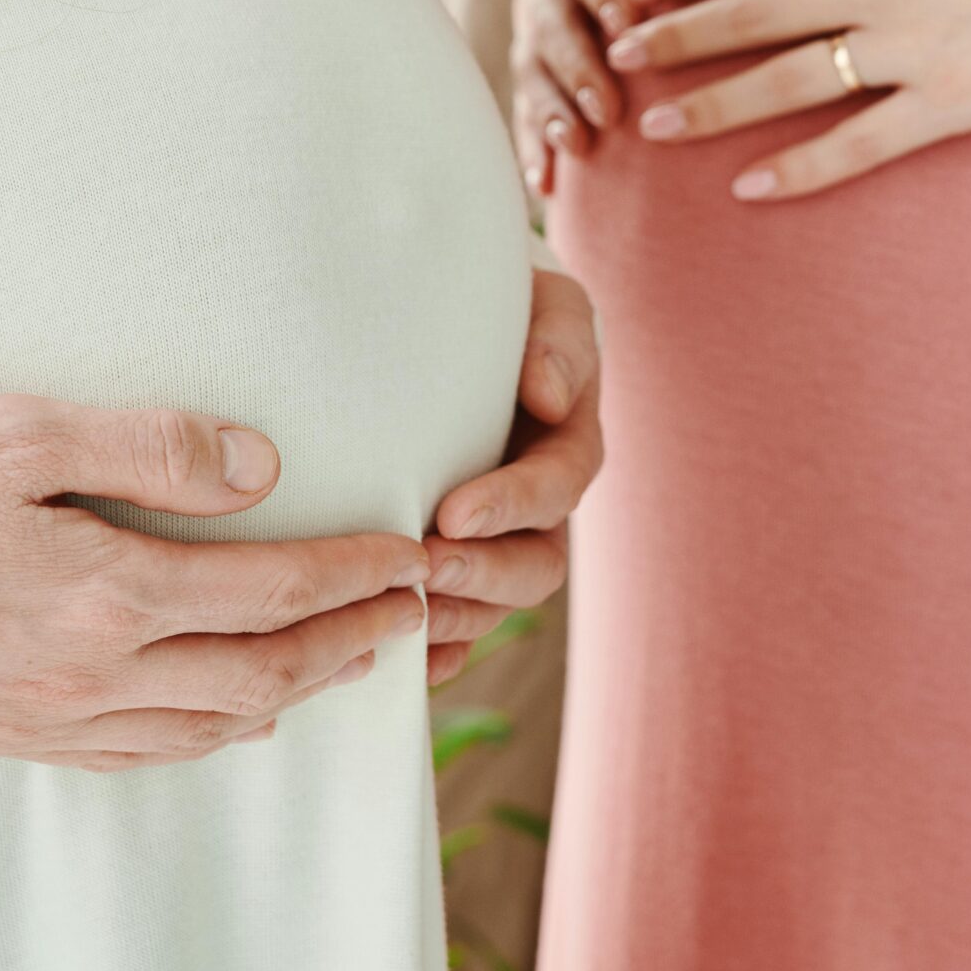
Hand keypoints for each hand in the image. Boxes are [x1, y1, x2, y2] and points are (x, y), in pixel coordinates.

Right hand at [0, 396, 429, 773]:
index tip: (410, 556)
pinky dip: (215, 735)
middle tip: (411, 609)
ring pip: (212, 723)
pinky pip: (146, 753)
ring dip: (295, 690)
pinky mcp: (19, 737)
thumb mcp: (25, 434)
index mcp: (110, 593)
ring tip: (350, 657)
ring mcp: (59, 716)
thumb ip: (151, 445)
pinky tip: (240, 718)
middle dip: (348, 638)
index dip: (351, 575)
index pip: (269, 591)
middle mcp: (97, 671)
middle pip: (261, 669)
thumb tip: (262, 466)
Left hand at [420, 268, 600, 684]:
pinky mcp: (459, 565)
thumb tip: (549, 395)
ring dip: (456, 615)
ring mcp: (501, 544)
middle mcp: (539, 510)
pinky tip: (408, 664)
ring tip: (402, 612)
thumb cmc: (511, 311)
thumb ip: (560, 341)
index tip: (454, 513)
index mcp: (567, 448)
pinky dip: (439, 653)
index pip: (555, 490)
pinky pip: (459, 629)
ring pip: (495, 606)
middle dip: (482, 574)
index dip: (511, 507)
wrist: (457, 322)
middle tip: (424, 568)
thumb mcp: (550, 306)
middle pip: (534, 568)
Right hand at [510, 0, 705, 193]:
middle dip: (577, 66)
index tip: (633, 17)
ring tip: (579, 148)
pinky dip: (533, 140)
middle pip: (550, 20)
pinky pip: (529, 97)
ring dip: (554, 109)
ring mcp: (531, 11)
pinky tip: (544, 184)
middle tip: (608, 108)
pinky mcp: (535, 46)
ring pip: (535, 66)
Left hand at [610, 0, 970, 200]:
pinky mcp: (955, 101)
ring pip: (788, 81)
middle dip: (674, 36)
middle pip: (751, 13)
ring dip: (715, 105)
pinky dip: (803, 169)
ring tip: (654, 126)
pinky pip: (862, 143)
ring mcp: (913, 46)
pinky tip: (750, 187)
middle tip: (614, 56)